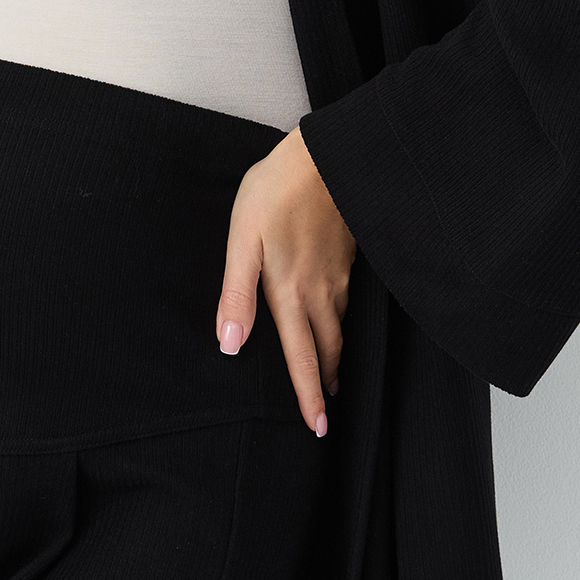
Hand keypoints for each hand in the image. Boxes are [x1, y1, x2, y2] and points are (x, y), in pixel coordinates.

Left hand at [216, 126, 355, 435]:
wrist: (326, 154)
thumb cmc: (276, 191)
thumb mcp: (242, 240)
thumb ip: (237, 294)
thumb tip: (229, 344)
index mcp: (290, 291)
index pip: (301, 355)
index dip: (307, 394)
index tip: (315, 426)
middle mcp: (321, 290)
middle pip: (327, 349)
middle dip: (325, 383)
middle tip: (326, 414)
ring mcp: (340, 274)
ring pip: (341, 328)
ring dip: (336, 357)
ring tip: (333, 376)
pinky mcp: (349, 256)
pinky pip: (349, 304)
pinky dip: (344, 325)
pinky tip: (340, 321)